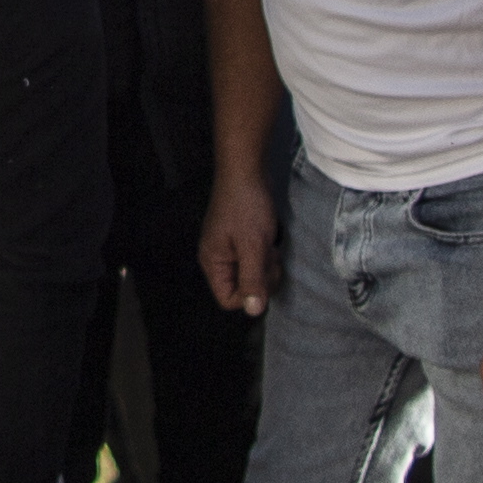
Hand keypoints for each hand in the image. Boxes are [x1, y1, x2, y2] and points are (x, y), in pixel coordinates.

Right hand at [199, 168, 279, 316]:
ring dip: (265, 265)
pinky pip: (253, 260)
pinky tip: (268, 239)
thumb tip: (253, 311)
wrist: (246, 171)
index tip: (263, 273)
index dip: (250, 294)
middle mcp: (217, 259)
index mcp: (213, 263)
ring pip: (251, 274)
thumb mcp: (253, 246)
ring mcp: (228, 249)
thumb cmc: (247, 206)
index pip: (228, 299)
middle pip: (241, 289)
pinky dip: (264, 254)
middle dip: (261, 278)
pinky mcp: (239, 240)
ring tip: (269, 244)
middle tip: (268, 255)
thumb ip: (252, 279)